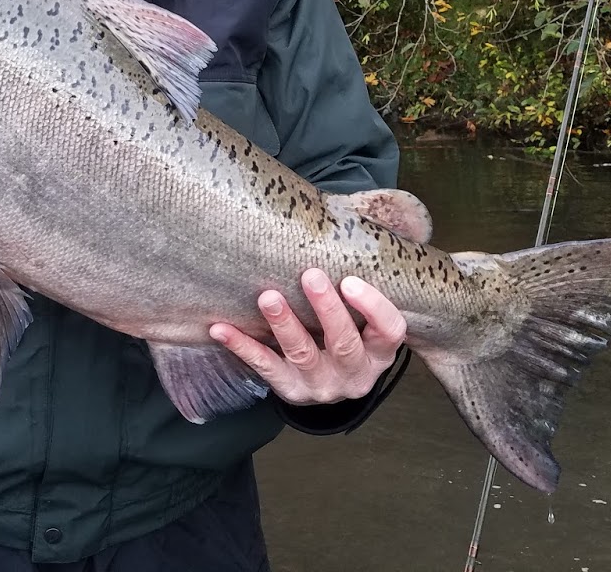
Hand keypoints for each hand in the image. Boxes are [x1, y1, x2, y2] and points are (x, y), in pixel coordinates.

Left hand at [209, 270, 406, 405]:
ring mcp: (322, 386)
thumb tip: (345, 219)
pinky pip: (265, 368)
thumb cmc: (347, 330)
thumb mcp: (363, 316)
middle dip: (326, 309)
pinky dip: (242, 347)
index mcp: (379, 352)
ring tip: (268, 297)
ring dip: (284, 325)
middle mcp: (355, 374)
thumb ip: (359, 280)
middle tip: (310, 276)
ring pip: (303, 355)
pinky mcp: (291, 390)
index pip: (389, 330)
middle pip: (344, 343)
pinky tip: (221, 329)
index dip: (373, 307)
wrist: (329, 379)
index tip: (350, 280)